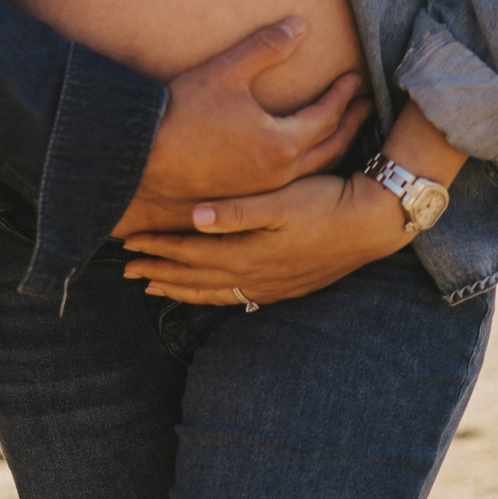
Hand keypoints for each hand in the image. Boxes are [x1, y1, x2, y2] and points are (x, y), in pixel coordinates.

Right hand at [110, 18, 367, 238]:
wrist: (144, 158)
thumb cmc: (183, 113)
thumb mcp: (226, 72)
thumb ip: (265, 47)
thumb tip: (300, 24)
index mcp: (281, 143)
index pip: (326, 116)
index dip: (342, 95)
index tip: (355, 79)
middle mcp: (279, 172)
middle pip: (330, 148)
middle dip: (352, 125)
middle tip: (366, 108)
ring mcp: (263, 189)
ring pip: (313, 170)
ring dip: (334, 148)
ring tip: (342, 132)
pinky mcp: (245, 196)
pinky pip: (293, 182)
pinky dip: (310, 166)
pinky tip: (300, 158)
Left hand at [120, 172, 409, 305]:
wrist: (370, 224)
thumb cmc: (324, 202)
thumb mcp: (281, 201)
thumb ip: (237, 211)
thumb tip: (195, 218)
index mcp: (249, 253)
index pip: (190, 253)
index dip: (158, 248)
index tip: (129, 244)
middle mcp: (256, 276)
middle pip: (196, 278)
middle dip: (160, 273)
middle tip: (127, 271)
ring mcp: (272, 285)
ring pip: (215, 292)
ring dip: (182, 289)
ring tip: (154, 287)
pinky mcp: (286, 286)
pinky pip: (237, 297)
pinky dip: (212, 296)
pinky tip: (206, 293)